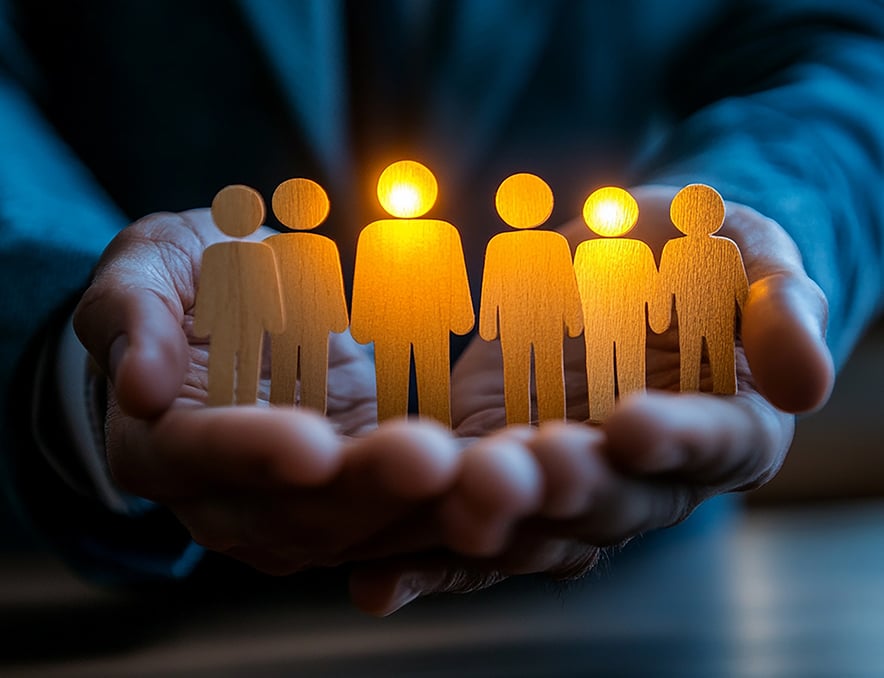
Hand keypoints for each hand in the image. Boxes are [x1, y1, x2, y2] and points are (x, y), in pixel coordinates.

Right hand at [74, 209, 461, 574]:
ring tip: (475, 473)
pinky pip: (394, 511)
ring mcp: (289, 506)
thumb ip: (135, 317)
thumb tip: (140, 386)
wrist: (228, 306)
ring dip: (413, 509)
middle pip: (290, 511)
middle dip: (363, 488)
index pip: (200, 456)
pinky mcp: (347, 491)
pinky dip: (439, 503)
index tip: (313, 446)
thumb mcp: (144, 268)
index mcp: (156, 444)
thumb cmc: (180, 278)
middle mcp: (219, 498)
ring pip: (353, 528)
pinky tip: (488, 478)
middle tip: (430, 458)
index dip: (254, 454)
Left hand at [349, 185, 834, 613]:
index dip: (678, 437)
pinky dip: (430, 549)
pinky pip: (470, 519)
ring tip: (457, 501)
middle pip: (615, 498)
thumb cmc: (701, 254)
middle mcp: (648, 474)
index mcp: (724, 427)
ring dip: (496, 520)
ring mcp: (570, 479)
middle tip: (525, 467)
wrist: (626, 261)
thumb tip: (809, 384)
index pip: (714, 443)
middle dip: (570, 485)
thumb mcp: (750, 258)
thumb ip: (778, 312)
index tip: (635, 423)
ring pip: (538, 521)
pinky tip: (379, 576)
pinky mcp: (504, 472)